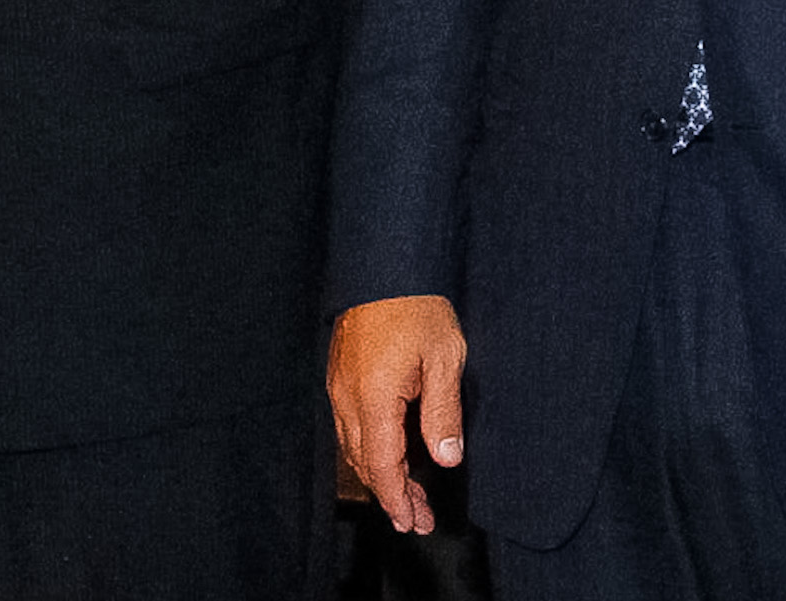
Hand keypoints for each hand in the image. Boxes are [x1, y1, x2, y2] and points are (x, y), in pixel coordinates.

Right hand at [328, 294, 468, 537]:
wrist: (387, 263)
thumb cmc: (419, 306)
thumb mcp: (445, 358)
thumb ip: (442, 413)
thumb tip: (446, 459)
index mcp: (374, 398)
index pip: (382, 466)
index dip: (398, 499)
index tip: (414, 522)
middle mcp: (347, 399)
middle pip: (365, 464)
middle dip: (391, 495)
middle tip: (417, 518)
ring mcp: (339, 387)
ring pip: (354, 448)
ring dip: (379, 475)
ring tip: (406, 495)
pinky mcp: (340, 376)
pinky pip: (350, 426)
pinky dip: (369, 450)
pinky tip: (388, 455)